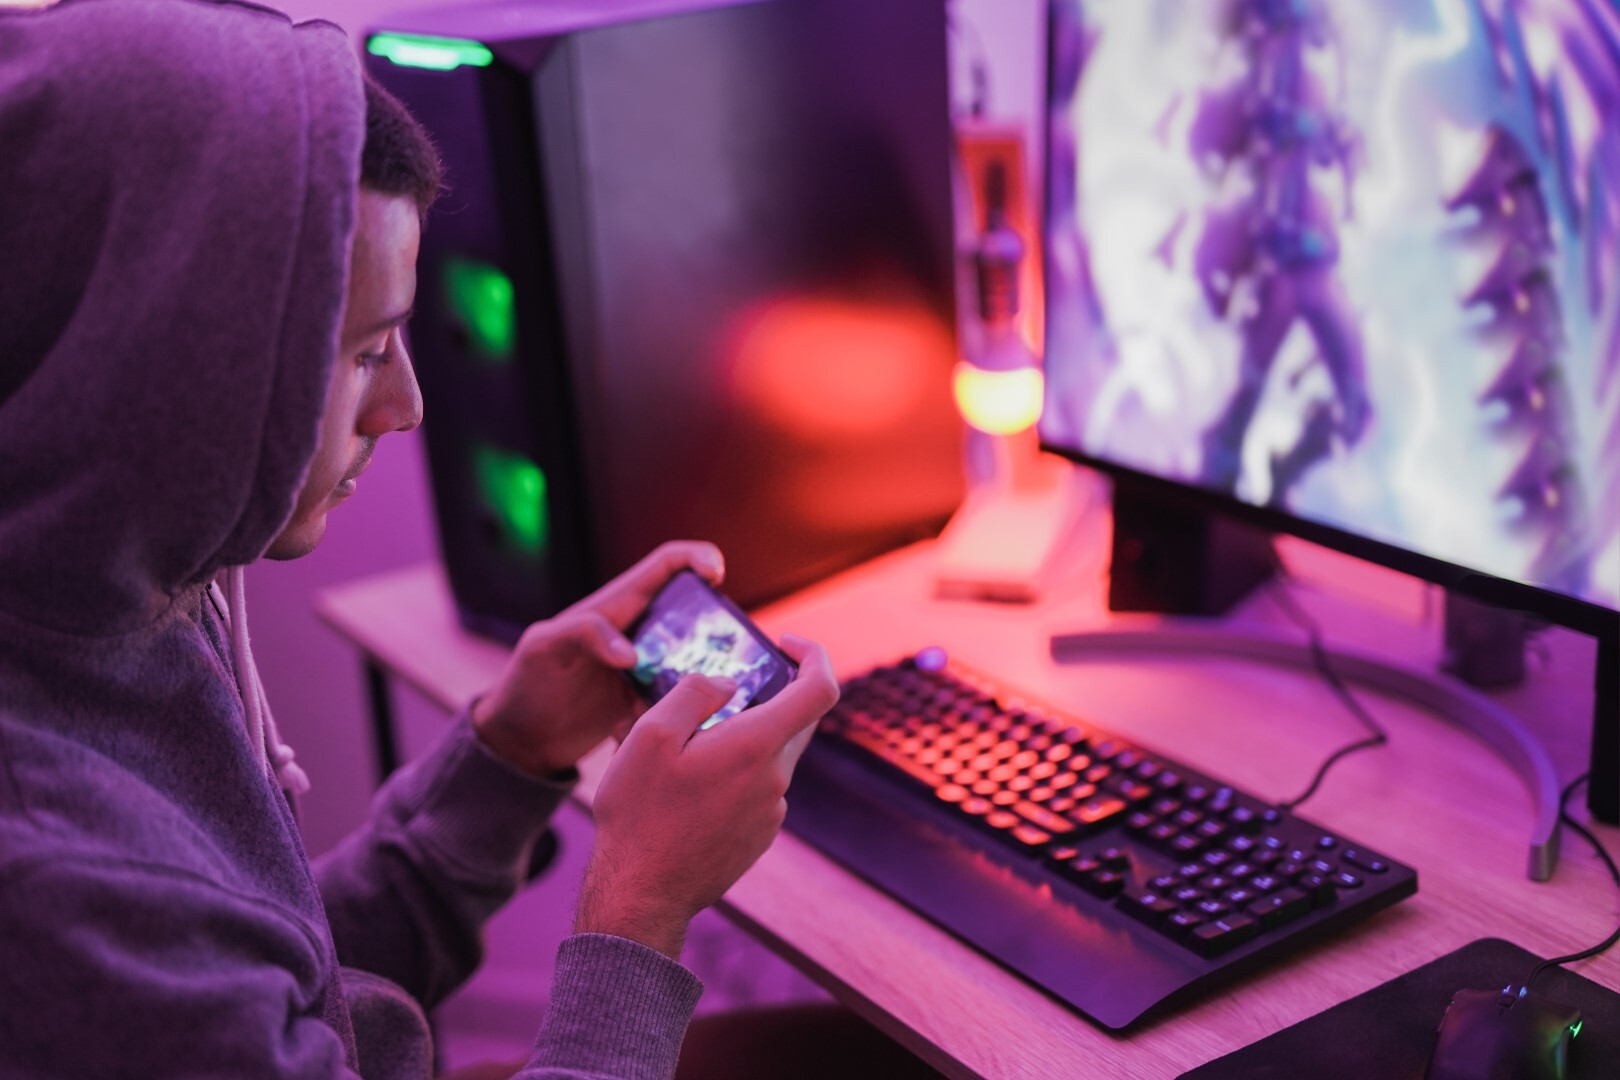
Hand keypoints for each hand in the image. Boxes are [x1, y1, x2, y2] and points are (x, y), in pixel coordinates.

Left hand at [472, 541, 725, 775]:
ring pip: (694, 661)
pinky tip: (668, 729)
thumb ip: (583, 635)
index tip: (717, 573)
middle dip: (716, 628)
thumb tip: (632, 654)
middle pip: (694, 615)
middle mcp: (639, 632)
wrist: (521, 741)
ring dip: (702, 678)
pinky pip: (679, 700)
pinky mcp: (649, 702)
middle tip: (725, 656)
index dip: (695, 558)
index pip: (665, 566)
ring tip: (697, 701)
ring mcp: (647, 668)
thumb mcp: (543, 649)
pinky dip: (681, 712)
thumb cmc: (525, 685)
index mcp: (616, 607)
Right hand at [575, 634, 838, 958]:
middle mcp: (776, 779)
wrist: (642, 894)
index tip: (785, 643)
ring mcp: (771, 812)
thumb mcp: (650, 735)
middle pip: (792, 721)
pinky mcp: (758, 836)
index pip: (820, 689)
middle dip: (762, 698)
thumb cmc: (641, 813)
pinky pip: (755, 788)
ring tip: (679, 754)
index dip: (814, 655)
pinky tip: (684, 792)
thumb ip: (696, 693)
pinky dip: (731, 775)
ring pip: (768, 756)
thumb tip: (730, 684)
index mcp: (757, 746)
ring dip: (737, 742)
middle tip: (712, 696)